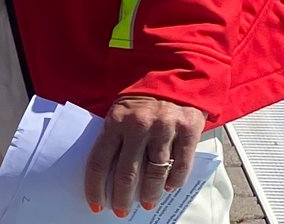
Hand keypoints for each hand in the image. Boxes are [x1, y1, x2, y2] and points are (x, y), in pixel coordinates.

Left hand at [83, 95, 206, 215]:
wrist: (175, 73)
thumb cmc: (142, 97)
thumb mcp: (120, 109)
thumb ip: (114, 135)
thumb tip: (105, 173)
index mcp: (115, 121)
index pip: (99, 161)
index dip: (95, 187)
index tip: (96, 205)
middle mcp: (139, 126)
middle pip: (126, 173)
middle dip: (121, 197)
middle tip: (120, 211)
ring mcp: (164, 129)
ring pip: (154, 173)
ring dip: (149, 194)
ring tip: (146, 204)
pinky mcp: (187, 130)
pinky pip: (180, 165)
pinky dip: (174, 180)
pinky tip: (168, 188)